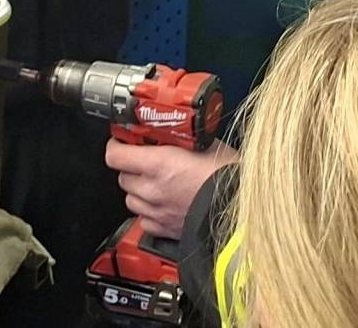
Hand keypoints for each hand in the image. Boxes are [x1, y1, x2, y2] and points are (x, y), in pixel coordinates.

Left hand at [104, 140, 239, 240]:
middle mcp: (153, 189)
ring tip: (155, 181)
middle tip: (145, 158)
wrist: (242, 210)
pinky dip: (149, 210)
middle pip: (122, 176)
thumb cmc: (230, 178)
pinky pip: (144, 219)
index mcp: (159, 164)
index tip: (123, 140)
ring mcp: (157, 212)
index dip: (117, 145)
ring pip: (131, 199)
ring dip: (139, 188)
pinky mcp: (164, 230)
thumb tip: (171, 127)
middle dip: (131, 166)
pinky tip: (163, 202)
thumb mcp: (205, 144)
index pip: (115, 155)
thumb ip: (181, 138)